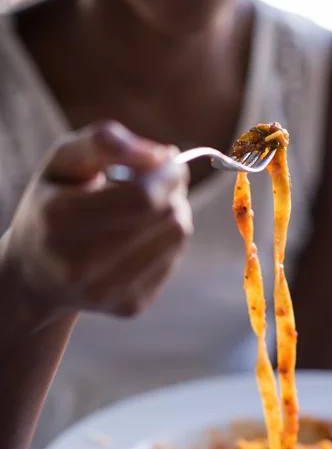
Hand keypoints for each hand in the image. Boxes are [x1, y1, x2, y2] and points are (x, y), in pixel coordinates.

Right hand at [1, 121, 191, 318]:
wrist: (36, 272)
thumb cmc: (54, 204)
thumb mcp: (64, 161)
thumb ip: (106, 142)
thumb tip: (163, 155)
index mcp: (59, 221)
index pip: (142, 199)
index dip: (167, 175)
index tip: (170, 161)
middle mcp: (79, 266)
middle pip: (166, 218)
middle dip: (172, 191)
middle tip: (158, 181)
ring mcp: (106, 293)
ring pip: (177, 238)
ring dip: (174, 212)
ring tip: (148, 207)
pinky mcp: (128, 307)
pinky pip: (174, 259)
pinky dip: (167, 240)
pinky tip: (141, 235)